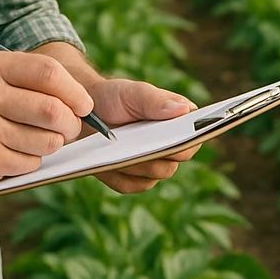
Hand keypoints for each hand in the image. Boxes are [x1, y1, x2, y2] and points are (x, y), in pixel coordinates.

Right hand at [0, 52, 93, 189]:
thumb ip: (31, 81)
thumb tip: (82, 101)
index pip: (48, 72)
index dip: (74, 90)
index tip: (84, 104)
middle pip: (52, 109)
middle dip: (71, 123)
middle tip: (70, 128)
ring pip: (47, 140)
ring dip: (53, 144)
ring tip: (39, 140)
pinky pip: (30, 163)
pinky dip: (32, 161)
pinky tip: (15, 153)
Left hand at [87, 78, 201, 193]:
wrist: (86, 113)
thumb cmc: (115, 97)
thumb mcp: (135, 93)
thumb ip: (158, 101)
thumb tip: (184, 111)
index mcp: (179, 121)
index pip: (193, 137)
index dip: (187, 140)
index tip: (172, 139)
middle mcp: (171, 146)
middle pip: (175, 161)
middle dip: (155, 154)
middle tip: (136, 145)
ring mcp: (154, 165)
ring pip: (153, 175)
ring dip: (134, 163)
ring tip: (117, 149)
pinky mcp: (134, 180)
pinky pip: (131, 185)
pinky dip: (118, 174)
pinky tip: (108, 161)